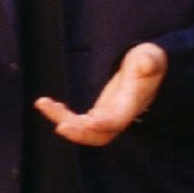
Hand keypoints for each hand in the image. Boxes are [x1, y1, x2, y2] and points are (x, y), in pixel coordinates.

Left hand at [35, 43, 165, 146]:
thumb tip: (147, 62)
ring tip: (43, 103)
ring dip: (62, 120)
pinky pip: (76, 122)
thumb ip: (149, 61)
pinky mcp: (96, 115)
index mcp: (133, 103)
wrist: (145, 70)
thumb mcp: (150, 56)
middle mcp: (119, 115)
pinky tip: (47, 103)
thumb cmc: (146, 61)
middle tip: (61, 127)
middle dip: (81, 134)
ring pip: (84, 130)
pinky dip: (60, 116)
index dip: (107, 122)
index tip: (91, 121)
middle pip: (101, 135)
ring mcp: (107, 117)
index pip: (120, 119)